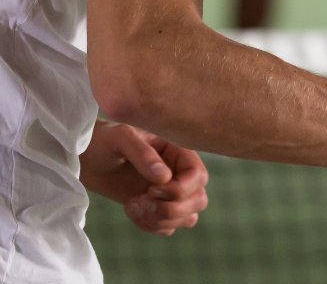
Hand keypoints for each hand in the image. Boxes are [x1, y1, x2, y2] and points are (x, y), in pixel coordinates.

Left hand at [79, 123, 208, 235]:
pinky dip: (151, 226)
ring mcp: (171, 193)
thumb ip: (143, 154)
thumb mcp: (122, 138)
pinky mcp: (158, 208)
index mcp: (180, 152)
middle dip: (170, 210)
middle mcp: (181, 173)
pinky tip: (130, 211)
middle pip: (198, 201)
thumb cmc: (106, 140)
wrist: (89, 157)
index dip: (179, 190)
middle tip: (139, 200)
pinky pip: (169, 227)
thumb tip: (165, 178)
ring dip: (160, 220)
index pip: (198, 177)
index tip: (150, 189)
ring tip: (132, 206)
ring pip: (188, 218)